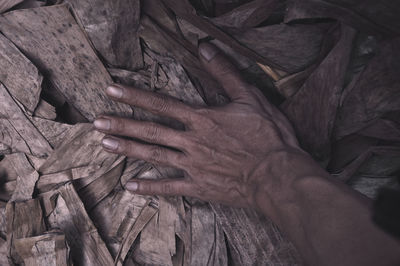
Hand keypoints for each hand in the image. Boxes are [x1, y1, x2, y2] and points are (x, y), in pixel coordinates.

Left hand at [94, 43, 316, 212]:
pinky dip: (150, 188)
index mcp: (202, 119)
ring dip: (128, 149)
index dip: (135, 96)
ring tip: (105, 144)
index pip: (161, 104)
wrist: (277, 175)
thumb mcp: (250, 97)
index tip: (112, 91)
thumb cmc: (268, 136)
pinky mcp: (200, 187)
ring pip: (154, 156)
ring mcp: (193, 166)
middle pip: (150, 131)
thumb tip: (206, 47)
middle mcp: (191, 142)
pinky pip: (169, 188)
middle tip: (96, 122)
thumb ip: (225, 72)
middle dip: (122, 124)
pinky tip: (130, 186)